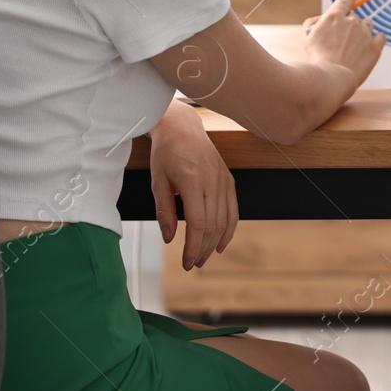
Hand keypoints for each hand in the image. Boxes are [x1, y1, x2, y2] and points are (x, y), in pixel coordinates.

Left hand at [147, 100, 236, 269]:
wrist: (182, 127)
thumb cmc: (165, 153)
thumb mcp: (157, 181)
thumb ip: (164, 211)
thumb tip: (169, 239)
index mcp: (192, 180)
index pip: (198, 223)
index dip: (193, 247)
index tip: (185, 262)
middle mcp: (212, 179)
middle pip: (213, 225)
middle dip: (202, 249)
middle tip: (192, 263)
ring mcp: (223, 179)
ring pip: (225, 220)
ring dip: (215, 243)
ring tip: (203, 257)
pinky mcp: (229, 179)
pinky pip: (233, 210)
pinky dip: (229, 229)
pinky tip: (220, 244)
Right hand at [302, 0, 386, 86]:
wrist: (329, 79)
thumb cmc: (315, 61)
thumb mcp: (306, 38)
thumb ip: (312, 23)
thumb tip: (322, 18)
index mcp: (334, 16)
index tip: (351, 0)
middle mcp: (351, 21)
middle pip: (355, 16)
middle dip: (350, 25)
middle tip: (344, 40)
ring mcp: (364, 33)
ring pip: (368, 24)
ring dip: (363, 32)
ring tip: (355, 47)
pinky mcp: (375, 47)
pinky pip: (381, 37)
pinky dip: (377, 40)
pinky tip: (370, 48)